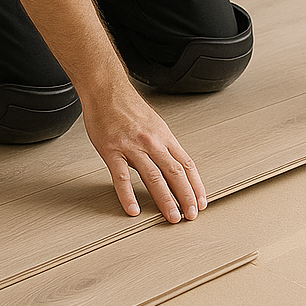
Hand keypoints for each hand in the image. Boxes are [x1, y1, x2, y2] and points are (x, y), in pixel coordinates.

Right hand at [83, 90, 206, 223]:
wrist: (105, 89)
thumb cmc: (127, 106)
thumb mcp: (153, 123)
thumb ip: (162, 145)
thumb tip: (171, 166)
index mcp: (164, 136)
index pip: (187, 164)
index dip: (196, 185)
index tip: (200, 201)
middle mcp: (152, 142)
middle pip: (175, 173)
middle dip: (186, 196)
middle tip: (191, 215)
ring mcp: (132, 147)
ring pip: (154, 178)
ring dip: (165, 200)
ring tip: (172, 217)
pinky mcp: (111, 151)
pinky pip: (121, 177)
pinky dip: (128, 196)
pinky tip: (133, 209)